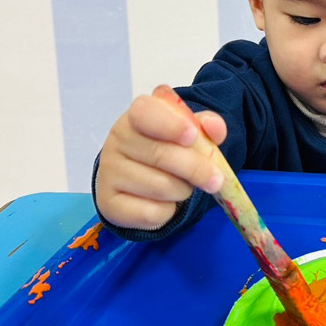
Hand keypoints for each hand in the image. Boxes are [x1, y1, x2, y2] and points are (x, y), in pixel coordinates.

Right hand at [96, 87, 227, 230]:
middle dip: (196, 169)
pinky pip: (150, 213)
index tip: (193, 136)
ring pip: (159, 187)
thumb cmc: (167, 146)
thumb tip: (216, 128)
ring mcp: (109, 173)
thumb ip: (205, 125)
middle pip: (161, 155)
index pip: (146, 112)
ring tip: (184, 186)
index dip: (171, 124)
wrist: (136, 178)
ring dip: (183, 191)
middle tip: (217, 179)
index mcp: (136, 115)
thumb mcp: (187, 130)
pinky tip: (166, 202)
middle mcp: (117, 141)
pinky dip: (168, 211)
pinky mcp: (109, 204)